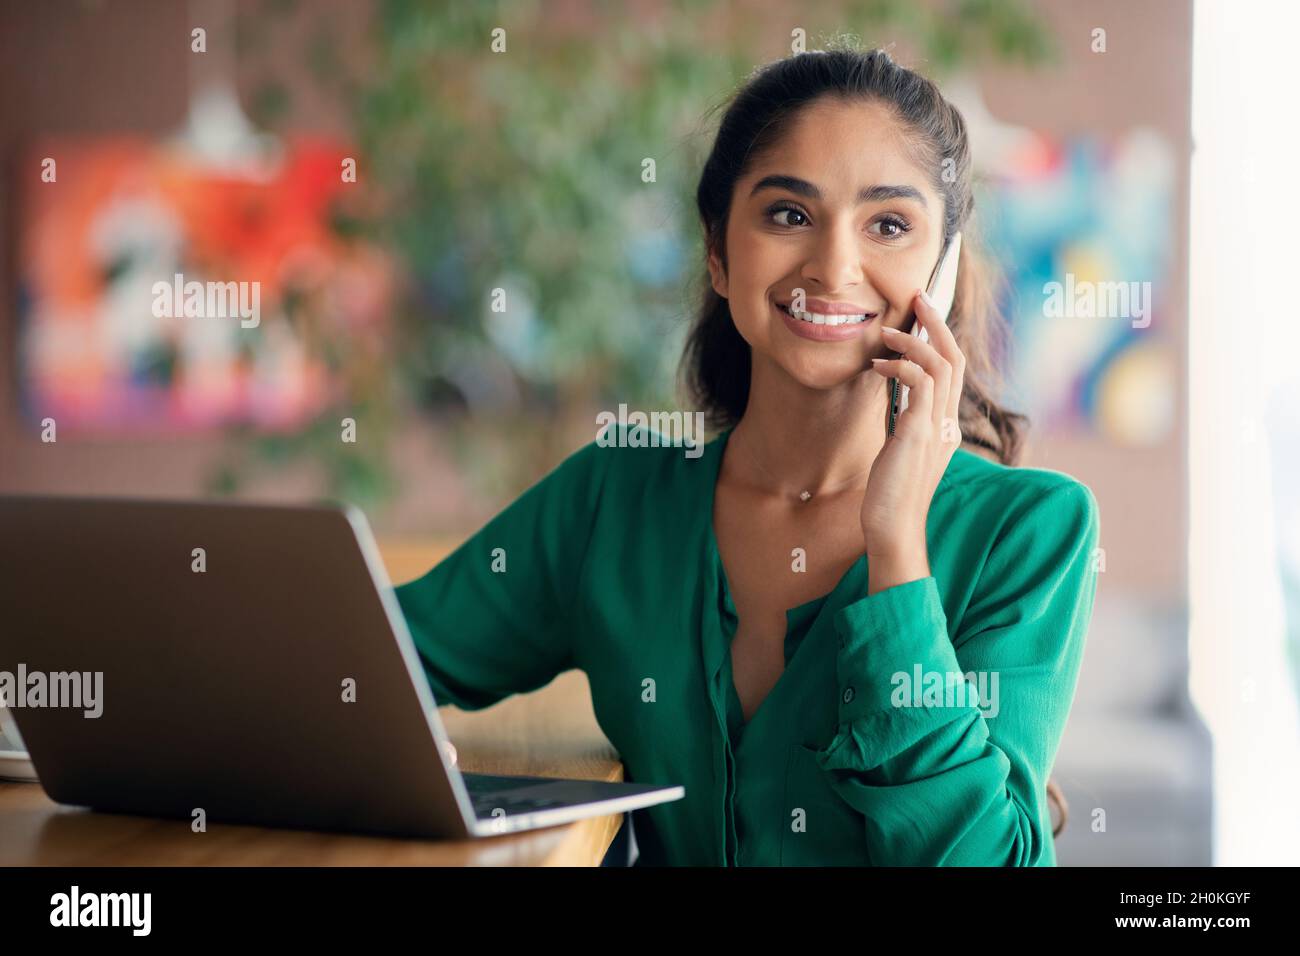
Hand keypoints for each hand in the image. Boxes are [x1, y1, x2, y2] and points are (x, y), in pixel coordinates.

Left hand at [861, 289, 966, 583]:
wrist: (892, 528)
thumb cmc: (890, 493)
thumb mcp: (900, 447)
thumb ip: (906, 418)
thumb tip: (894, 389)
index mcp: (947, 425)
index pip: (953, 369)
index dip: (941, 337)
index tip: (920, 314)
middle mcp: (949, 422)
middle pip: (955, 357)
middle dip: (936, 322)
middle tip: (916, 296)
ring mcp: (938, 427)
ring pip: (941, 364)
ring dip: (913, 340)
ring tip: (886, 333)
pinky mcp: (921, 433)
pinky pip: (921, 383)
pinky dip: (901, 364)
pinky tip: (879, 366)